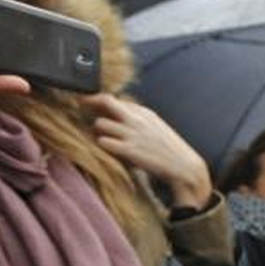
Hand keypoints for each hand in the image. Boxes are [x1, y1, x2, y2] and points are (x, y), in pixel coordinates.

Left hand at [83, 94, 211, 208]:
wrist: (184, 167)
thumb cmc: (169, 149)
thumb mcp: (156, 127)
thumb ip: (138, 118)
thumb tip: (118, 112)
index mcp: (144, 112)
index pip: (114, 98)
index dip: (97, 100)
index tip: (87, 102)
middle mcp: (137, 120)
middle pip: (105, 102)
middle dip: (89, 104)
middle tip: (80, 108)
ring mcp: (132, 134)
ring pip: (100, 123)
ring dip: (97, 131)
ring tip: (103, 138)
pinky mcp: (129, 151)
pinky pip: (103, 142)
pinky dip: (103, 145)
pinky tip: (109, 149)